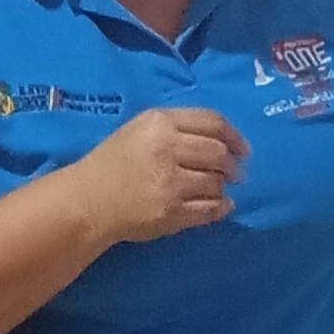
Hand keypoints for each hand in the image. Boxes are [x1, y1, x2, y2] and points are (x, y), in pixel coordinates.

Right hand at [82, 106, 245, 246]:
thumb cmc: (116, 162)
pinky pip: (209, 209)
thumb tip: (225, 141)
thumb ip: (179, 128)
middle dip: (233, 165)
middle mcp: (167, 149)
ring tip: (219, 189)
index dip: (234, 136)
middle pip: (219, 153)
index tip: (244, 149)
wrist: (89, 200)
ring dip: (223, 187)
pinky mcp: (171, 211)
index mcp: (160, 123)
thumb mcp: (142, 129)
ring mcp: (170, 182)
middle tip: (236, 173)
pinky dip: (221, 208)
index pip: (212, 122)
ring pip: (216, 182)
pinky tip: (221, 206)